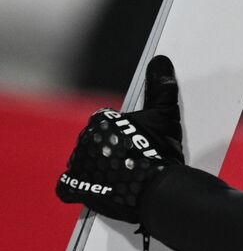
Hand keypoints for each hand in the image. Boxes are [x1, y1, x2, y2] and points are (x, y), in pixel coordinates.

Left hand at [56, 55, 184, 222]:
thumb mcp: (165, 116)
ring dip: (96, 166)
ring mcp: (79, 165)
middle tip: (131, 157)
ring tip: (119, 173)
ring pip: (84, 161)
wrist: (157, 190)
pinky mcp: (77, 187)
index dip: (122, 131)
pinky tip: (92, 186)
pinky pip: (68, 186)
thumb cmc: (160, 152)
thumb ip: (161, 88)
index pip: (107, 122)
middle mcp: (84, 141)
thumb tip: (160, 61)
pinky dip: (77, 187)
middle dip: (109, 147)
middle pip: (95, 141)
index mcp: (100, 121)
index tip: (136, 140)